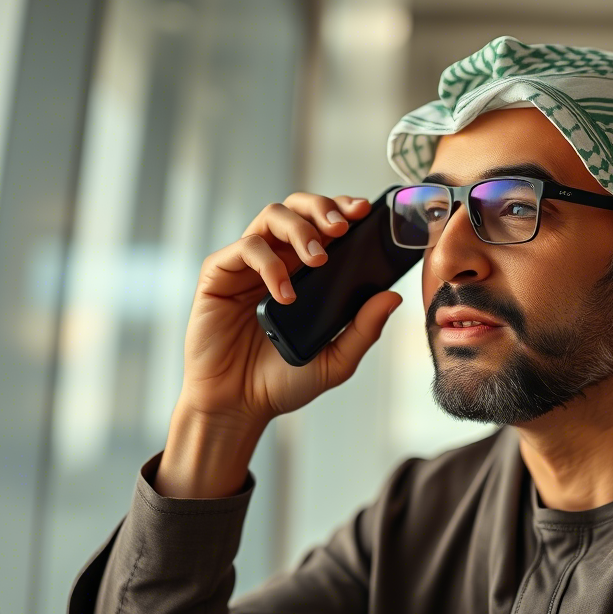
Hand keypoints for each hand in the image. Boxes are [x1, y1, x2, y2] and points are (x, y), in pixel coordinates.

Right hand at [177, 193, 401, 430]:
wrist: (239, 405)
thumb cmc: (282, 381)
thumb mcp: (336, 360)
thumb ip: (364, 329)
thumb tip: (393, 296)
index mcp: (305, 272)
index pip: (324, 224)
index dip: (343, 208)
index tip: (365, 212)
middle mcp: (277, 260)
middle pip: (297, 207)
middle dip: (323, 207)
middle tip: (342, 227)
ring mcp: (247, 266)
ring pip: (272, 216)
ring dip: (300, 229)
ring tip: (319, 258)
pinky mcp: (219, 275)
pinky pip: (245, 248)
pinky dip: (269, 265)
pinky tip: (284, 293)